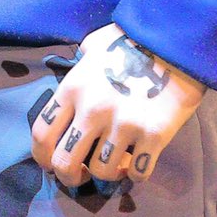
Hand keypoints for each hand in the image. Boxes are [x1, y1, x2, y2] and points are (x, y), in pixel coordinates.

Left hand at [30, 23, 205, 187]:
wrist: (175, 40)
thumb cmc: (131, 40)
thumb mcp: (93, 46)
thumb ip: (79, 67)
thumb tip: (74, 78)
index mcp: (73, 88)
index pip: (42, 135)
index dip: (41, 156)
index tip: (50, 162)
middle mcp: (93, 110)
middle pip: (65, 163)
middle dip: (69, 176)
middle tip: (81, 174)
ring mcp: (124, 125)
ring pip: (102, 173)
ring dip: (107, 173)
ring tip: (116, 163)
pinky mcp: (154, 135)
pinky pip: (138, 173)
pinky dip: (136, 173)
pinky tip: (138, 161)